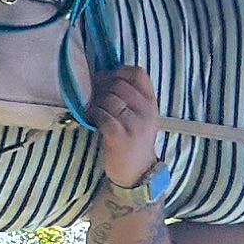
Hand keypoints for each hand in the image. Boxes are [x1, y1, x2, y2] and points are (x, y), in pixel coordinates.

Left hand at [89, 65, 161, 186]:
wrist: (136, 172)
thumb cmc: (133, 141)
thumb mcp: (141, 116)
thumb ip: (130, 97)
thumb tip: (102, 74)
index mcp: (151, 103)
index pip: (138, 73)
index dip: (118, 72)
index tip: (106, 79)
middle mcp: (146, 111)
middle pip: (117, 84)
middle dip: (101, 88)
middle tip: (95, 98)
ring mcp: (134, 123)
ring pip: (107, 98)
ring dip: (95, 103)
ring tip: (95, 112)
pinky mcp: (118, 135)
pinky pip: (100, 113)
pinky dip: (92, 115)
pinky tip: (92, 120)